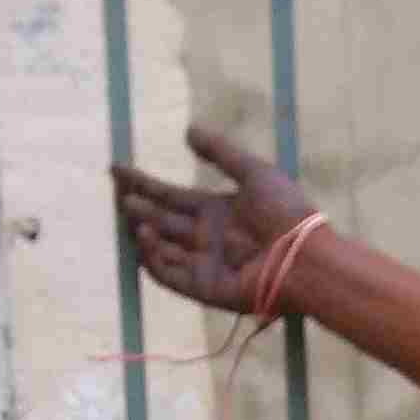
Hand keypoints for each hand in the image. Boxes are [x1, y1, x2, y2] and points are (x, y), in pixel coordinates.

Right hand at [111, 125, 316, 312]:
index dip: (142, 183)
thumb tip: (188, 130)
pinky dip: (154, 260)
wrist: (303, 255)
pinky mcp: (205, 289)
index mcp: (214, 211)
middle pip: (160, 221)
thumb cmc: (285, 211)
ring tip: (130, 211)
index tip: (116, 170)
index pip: (169, 196)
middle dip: (136, 207)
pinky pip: (170, 277)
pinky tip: (146, 237)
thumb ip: (220, 152)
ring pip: (160, 249)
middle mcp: (205, 238)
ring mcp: (203, 265)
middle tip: (116, 192)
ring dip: (143, 232)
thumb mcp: (253, 172)